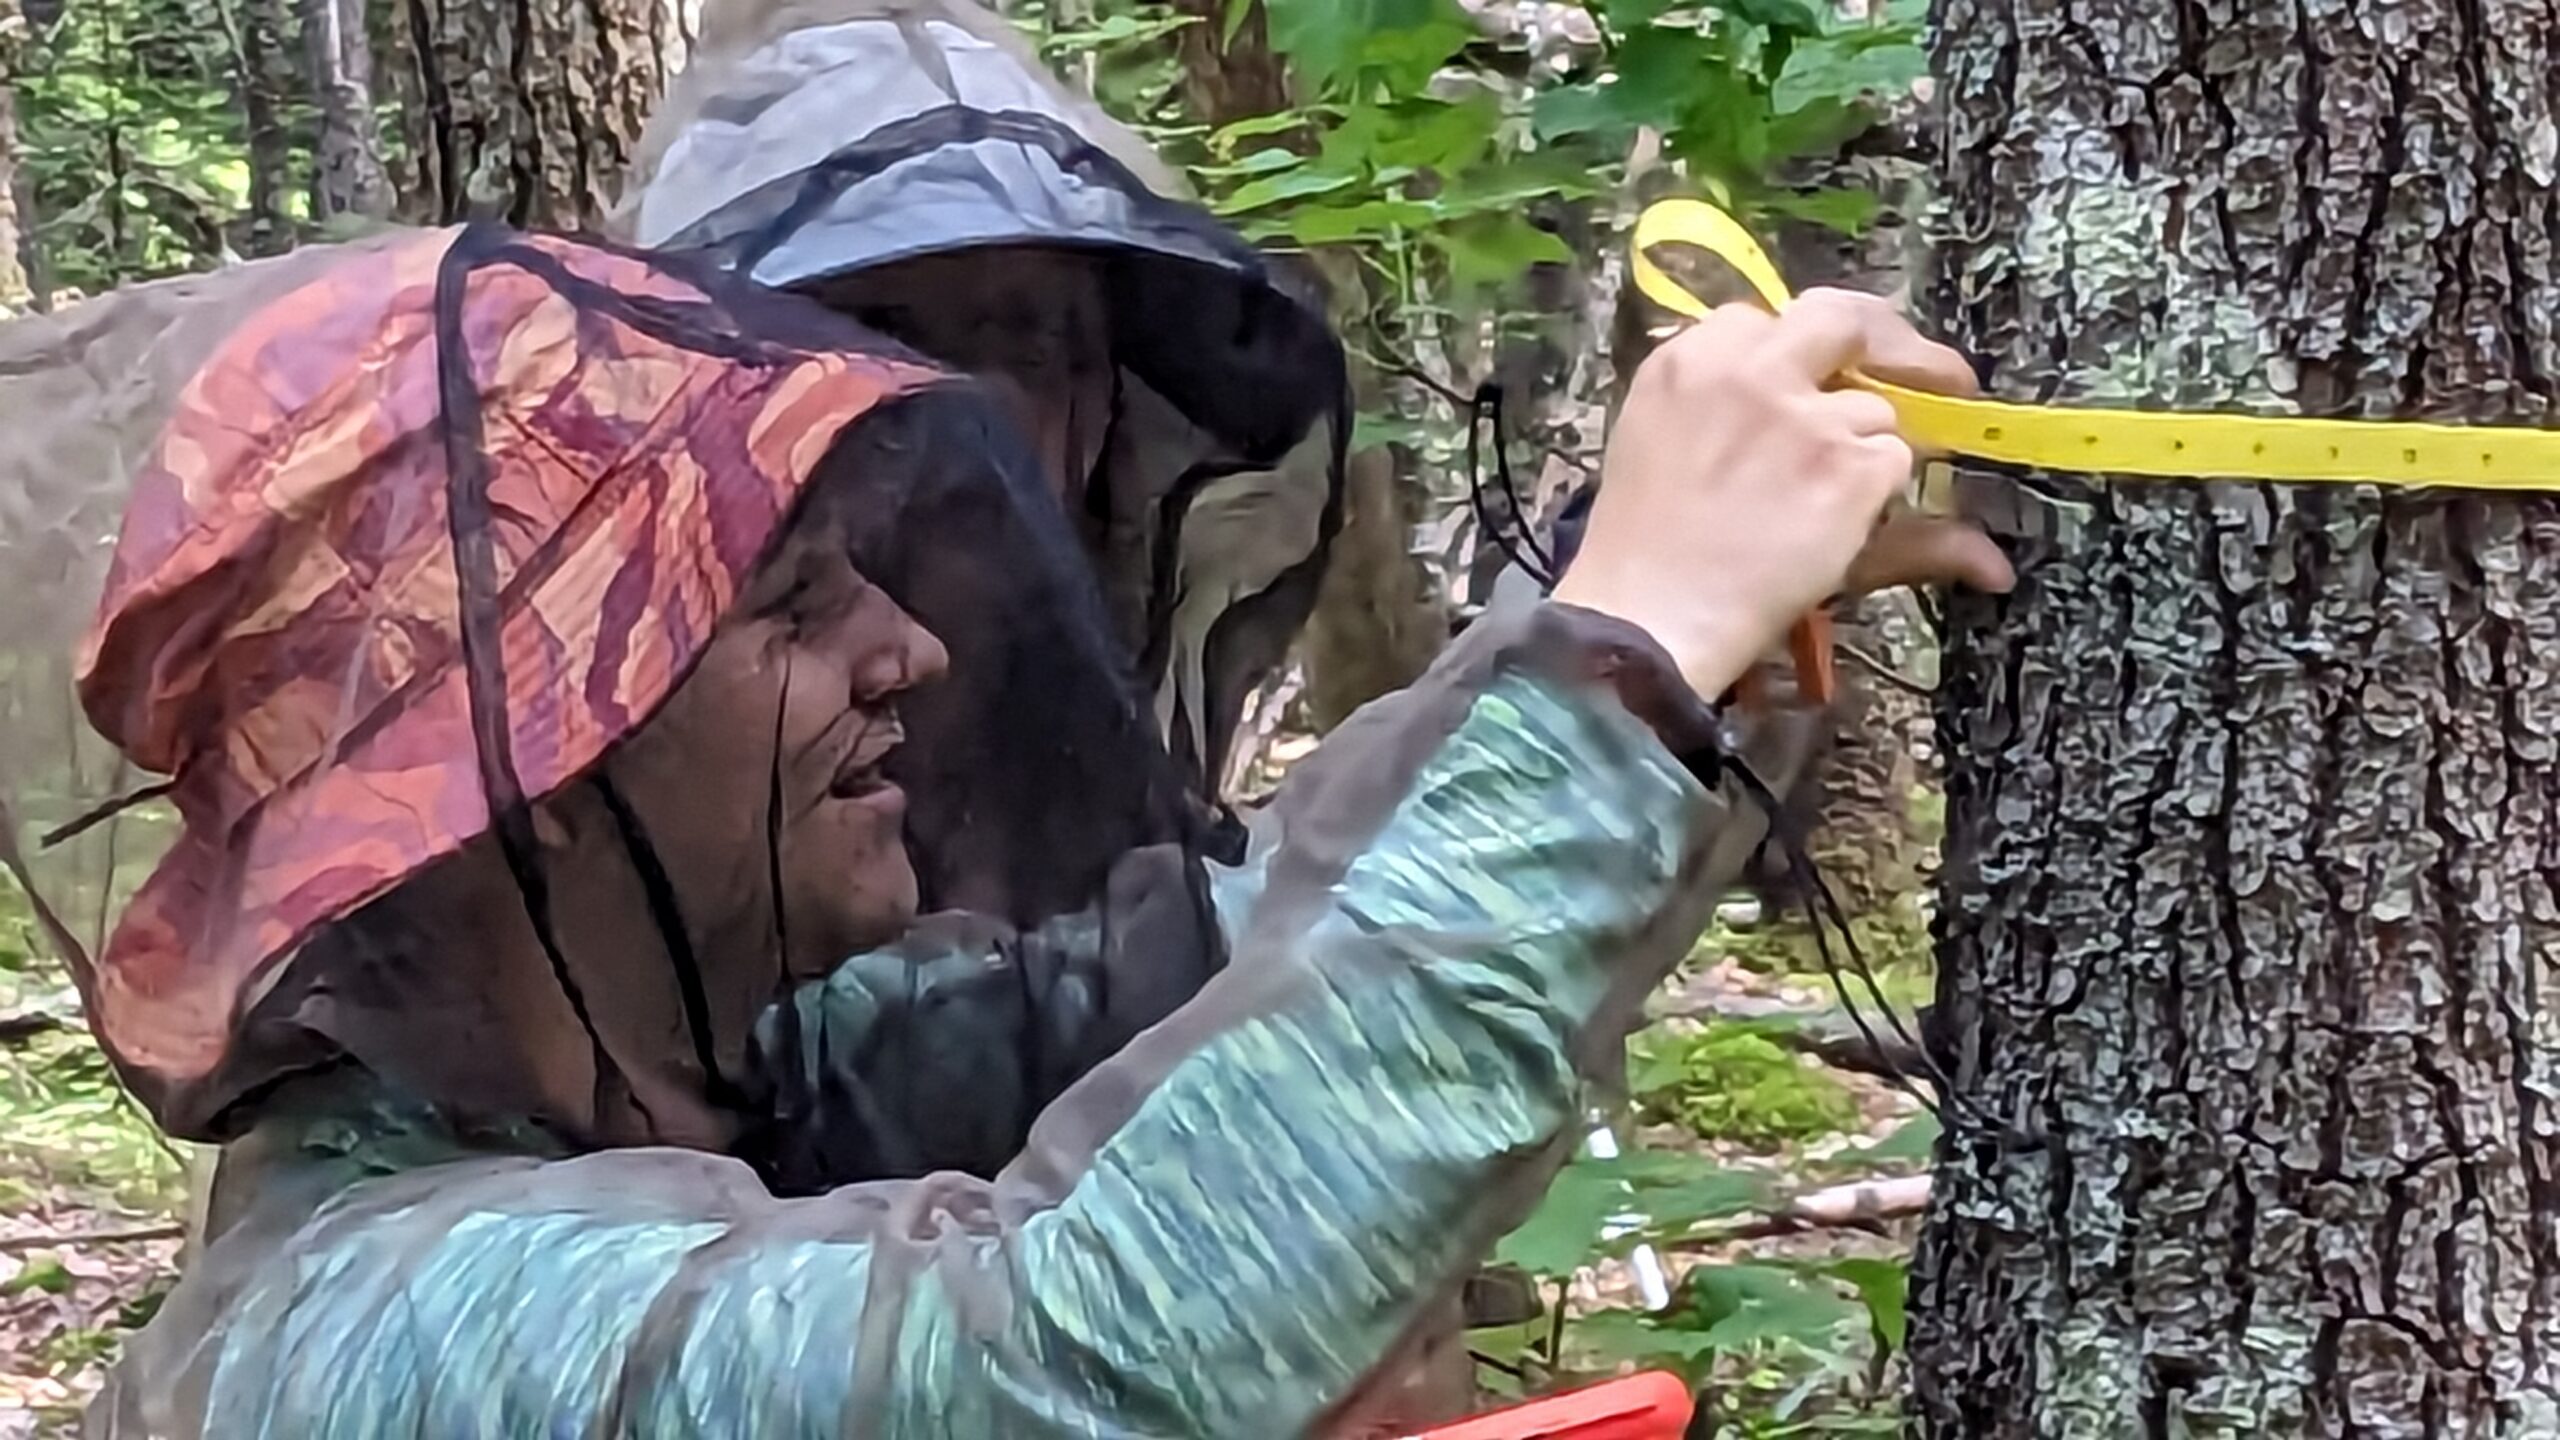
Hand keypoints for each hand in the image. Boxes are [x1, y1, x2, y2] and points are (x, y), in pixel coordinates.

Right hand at [1552, 288, 2011, 697]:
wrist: (1652, 613)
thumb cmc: (1645, 549)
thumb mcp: (1673, 458)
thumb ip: (1732, 412)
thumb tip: (1845, 408)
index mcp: (1689, 359)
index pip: (1763, 320)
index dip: (1803, 347)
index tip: (1826, 371)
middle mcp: (1750, 369)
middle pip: (1842, 320)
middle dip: (1895, 344)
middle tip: (1935, 377)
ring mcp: (1806, 416)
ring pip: (1877, 410)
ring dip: (1867, 451)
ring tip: (1818, 509)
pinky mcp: (1850, 465)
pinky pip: (1893, 462)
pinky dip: (1878, 494)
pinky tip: (1830, 531)